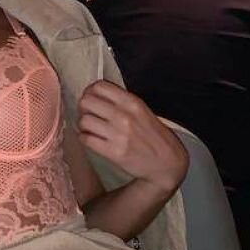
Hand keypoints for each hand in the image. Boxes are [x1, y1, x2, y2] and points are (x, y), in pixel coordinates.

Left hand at [77, 80, 187, 194]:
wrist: (167, 162)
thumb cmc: (153, 135)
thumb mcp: (142, 110)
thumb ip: (121, 101)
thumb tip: (94, 94)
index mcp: (132, 102)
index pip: (98, 86)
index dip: (90, 92)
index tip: (91, 99)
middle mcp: (124, 115)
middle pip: (86, 102)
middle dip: (84, 108)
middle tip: (89, 114)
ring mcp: (118, 134)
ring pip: (83, 121)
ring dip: (83, 125)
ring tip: (91, 128)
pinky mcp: (113, 152)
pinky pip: (86, 139)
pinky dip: (84, 138)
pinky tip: (92, 139)